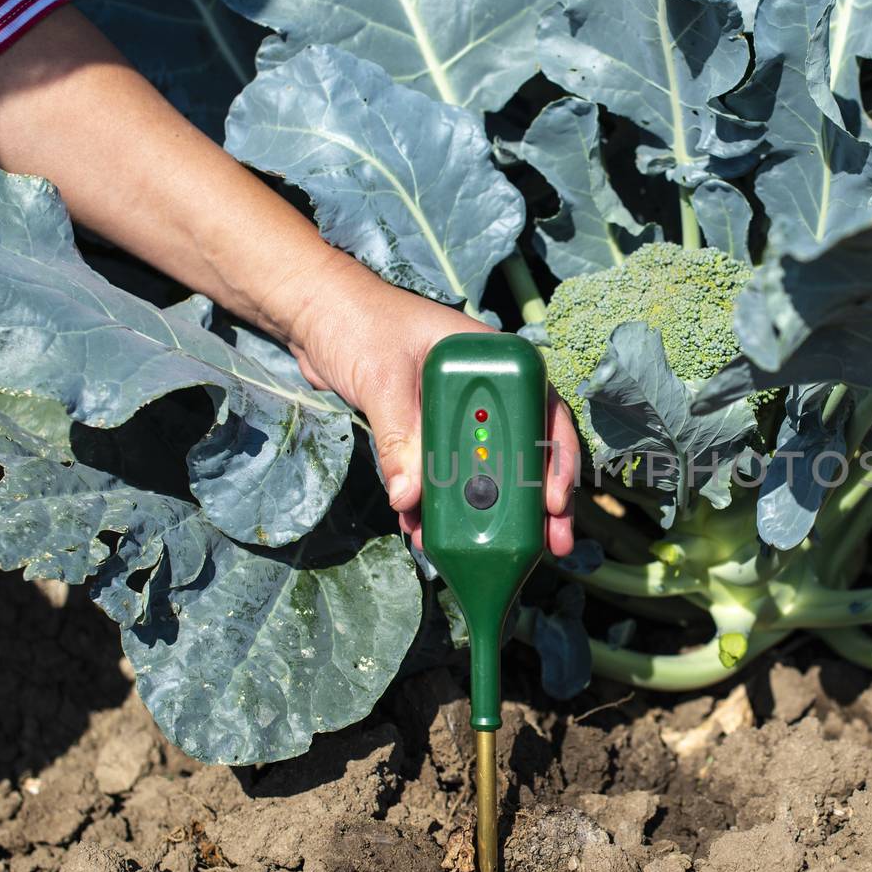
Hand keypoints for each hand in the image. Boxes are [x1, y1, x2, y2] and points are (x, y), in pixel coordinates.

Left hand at [287, 251, 578, 555]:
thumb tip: (409, 500)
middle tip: (551, 545)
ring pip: (485, 470)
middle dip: (536, 503)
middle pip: (524, 450)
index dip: (557, 459)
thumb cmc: (357, 323)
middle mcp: (483, 388)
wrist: (315, 315)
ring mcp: (456, 413)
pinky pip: (443, 476)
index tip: (554, 501)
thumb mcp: (382, 379)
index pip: (543, 410)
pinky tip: (431, 535)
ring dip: (487, 514)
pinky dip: (439, 506)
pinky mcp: (427, 433)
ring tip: (492, 556)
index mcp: (491, 359)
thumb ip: (398, 438)